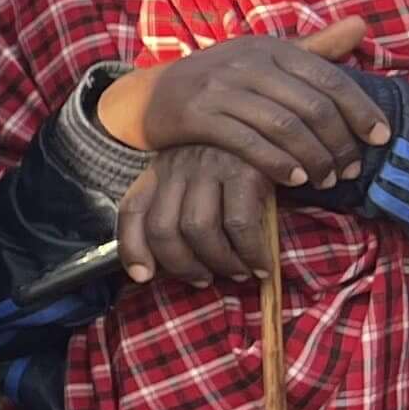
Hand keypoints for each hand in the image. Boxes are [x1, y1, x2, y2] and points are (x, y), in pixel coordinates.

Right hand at [96, 19, 379, 188]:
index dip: (361, 110)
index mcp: (271, 47)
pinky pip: (248, 144)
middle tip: (352, 169)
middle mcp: (248, 63)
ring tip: (327, 181)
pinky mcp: (197, 115)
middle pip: (311, 107)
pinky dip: (277, 164)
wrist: (150, 96)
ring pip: (284, 127)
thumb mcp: (264, 57)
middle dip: (340, 143)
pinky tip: (295, 180)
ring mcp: (220, 88)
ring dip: (314, 159)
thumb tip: (362, 25)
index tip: (381, 138)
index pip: (330, 78)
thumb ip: (314, 48)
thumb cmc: (220, 80)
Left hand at [118, 144, 276, 286]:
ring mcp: (210, 166)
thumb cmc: (234, 165)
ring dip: (219, 262)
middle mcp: (178, 166)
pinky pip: (239, 224)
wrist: (276, 130)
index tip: (143, 276)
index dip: (132, 248)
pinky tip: (260, 264)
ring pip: (198, 229)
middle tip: (204, 280)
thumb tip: (156, 267)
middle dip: (181, 265)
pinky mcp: (245, 170)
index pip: (132, 210)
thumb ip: (176, 211)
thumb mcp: (197, 181)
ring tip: (237, 273)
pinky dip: (250, 252)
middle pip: (163, 228)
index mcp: (159, 170)